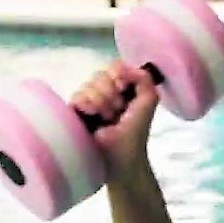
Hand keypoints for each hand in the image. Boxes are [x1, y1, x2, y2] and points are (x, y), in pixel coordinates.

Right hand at [71, 60, 160, 176]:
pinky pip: (76, 96)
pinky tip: (94, 116)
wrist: (120, 156)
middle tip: (118, 110)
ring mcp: (88, 102)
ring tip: (108, 118)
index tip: (123, 87)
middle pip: (101, 74)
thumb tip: (125, 66)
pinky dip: (87, 104)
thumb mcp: (148, 102)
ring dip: (102, 102)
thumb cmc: (135, 132)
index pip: (114, 67)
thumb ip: (144, 79)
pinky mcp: (74, 112)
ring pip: (88, 85)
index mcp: (122, 88)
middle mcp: (104, 92)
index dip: (118, 74)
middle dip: (112, 92)